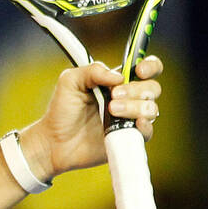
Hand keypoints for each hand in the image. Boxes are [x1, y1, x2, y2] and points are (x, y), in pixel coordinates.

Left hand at [20, 56, 163, 177]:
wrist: (54, 141)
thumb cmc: (62, 110)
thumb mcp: (71, 81)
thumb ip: (93, 71)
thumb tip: (119, 77)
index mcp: (117, 82)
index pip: (145, 69)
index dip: (150, 66)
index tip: (139, 71)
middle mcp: (128, 99)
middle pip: (152, 88)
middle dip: (136, 89)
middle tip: (113, 96)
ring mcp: (129, 119)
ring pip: (151, 108)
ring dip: (135, 107)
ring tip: (111, 110)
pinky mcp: (128, 138)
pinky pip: (147, 131)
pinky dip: (144, 126)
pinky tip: (133, 123)